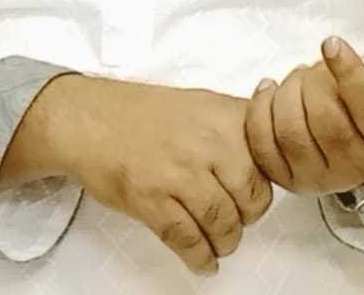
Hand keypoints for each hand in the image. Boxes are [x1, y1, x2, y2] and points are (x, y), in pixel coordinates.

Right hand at [7, 74, 271, 275]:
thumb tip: (273, 143)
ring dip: (225, 241)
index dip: (266, 182)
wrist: (90, 118)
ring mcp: (179, 172)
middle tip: (235, 217)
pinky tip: (202, 261)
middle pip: (253, 198)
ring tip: (219, 241)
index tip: (255, 191)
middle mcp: (207, 142)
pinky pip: (188, 241)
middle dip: (247, 216)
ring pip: (224, 224)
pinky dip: (200, 258)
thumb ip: (237, 123)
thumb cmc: (144, 113)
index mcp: (223, 116)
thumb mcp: (200, 103)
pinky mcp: (151, 200)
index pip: (270, 160)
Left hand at [245, 36, 363, 196]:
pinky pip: (262, 144)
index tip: (331, 41)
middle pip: (325, 119)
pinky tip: (269, 89)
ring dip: (287, 92)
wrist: (361, 139)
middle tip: (316, 66)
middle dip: (314, 80)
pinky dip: (259, 110)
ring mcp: (320, 176)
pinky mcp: (288, 178)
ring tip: (298, 80)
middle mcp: (357, 166)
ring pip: (290, 130)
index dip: (348, 74)